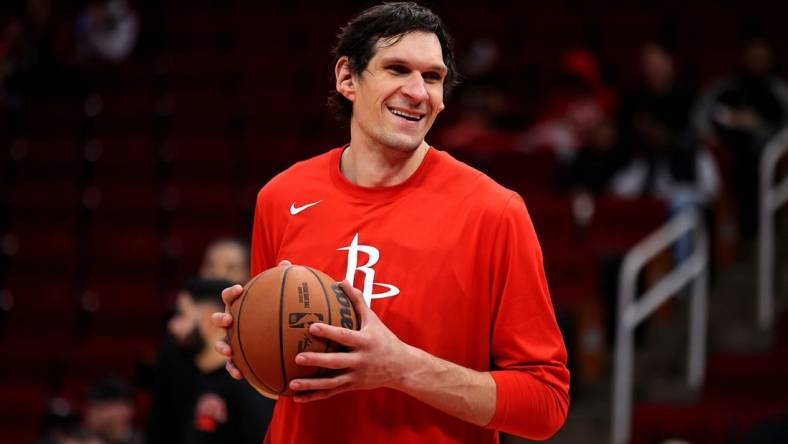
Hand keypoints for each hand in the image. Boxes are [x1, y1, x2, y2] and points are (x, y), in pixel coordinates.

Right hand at [212, 260, 291, 379]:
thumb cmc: (274, 313)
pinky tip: (240, 375)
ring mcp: (232, 341)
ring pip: (221, 343)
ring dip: (221, 347)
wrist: (273, 337)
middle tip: (228, 319)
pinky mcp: (237, 359)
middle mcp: (232, 323)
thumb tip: (287, 263)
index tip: (239, 289)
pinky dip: (233, 370)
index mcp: (240, 307)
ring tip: (227, 351)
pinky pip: (232, 365)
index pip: (230, 296)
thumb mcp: (281, 299)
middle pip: (219, 318)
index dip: (231, 292)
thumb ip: (283, 282)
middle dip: (220, 318)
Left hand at [288, 280, 411, 401]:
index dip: (329, 333)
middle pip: (336, 362)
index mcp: (364, 342)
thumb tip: (342, 281)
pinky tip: (296, 397)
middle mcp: (360, 361)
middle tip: (297, 357)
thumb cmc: (384, 339)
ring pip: (331, 383)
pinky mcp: (351, 386)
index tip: (312, 328)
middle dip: (317, 360)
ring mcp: (355, 376)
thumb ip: (357, 301)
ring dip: (311, 385)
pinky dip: (314, 396)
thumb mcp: (373, 320)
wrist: (401, 368)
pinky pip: (330, 393)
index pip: (345, 336)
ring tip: (292, 383)